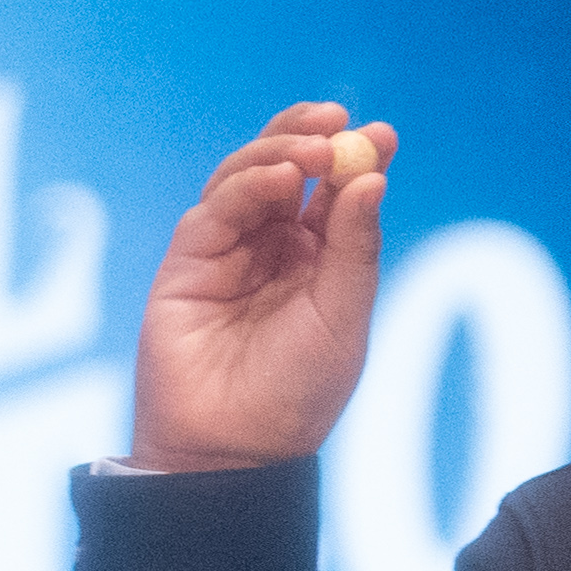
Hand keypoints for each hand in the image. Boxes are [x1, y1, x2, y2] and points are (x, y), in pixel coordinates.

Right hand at [123, 107, 390, 472]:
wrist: (233, 448)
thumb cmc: (297, 394)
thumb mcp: (344, 316)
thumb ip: (353, 246)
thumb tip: (371, 176)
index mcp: (317, 259)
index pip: (336, 191)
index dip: (356, 156)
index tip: (383, 135)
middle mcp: (271, 247)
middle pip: (288, 167)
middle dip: (311, 136)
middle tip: (338, 122)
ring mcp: (227, 250)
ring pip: (248, 176)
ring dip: (281, 152)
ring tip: (315, 150)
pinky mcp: (187, 260)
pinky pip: (217, 208)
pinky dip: (248, 184)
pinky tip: (280, 178)